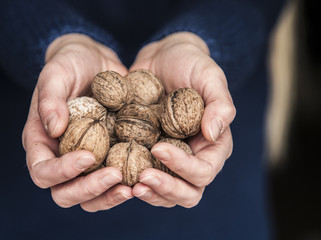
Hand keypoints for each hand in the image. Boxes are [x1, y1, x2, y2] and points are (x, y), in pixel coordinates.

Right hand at [22, 34, 132, 211]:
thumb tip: (54, 129)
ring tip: (134, 186)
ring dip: (110, 196)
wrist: (94, 62)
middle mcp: (61, 158)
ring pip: (91, 198)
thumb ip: (50, 98)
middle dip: (89, 189)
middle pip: (65, 194)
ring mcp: (86, 162)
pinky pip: (114, 184)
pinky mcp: (108, 159)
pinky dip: (127, 185)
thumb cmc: (70, 64)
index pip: (42, 171)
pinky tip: (147, 176)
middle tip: (116, 176)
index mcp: (42, 142)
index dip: (62, 172)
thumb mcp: (57, 73)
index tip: (88, 156)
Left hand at [131, 32, 235, 207]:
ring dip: (149, 193)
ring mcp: (170, 160)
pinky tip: (115, 174)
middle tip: (141, 179)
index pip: (204, 171)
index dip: (184, 167)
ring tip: (128, 184)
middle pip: (187, 193)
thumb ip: (220, 104)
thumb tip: (214, 133)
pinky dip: (131, 182)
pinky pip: (143, 178)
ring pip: (165, 194)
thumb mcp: (210, 76)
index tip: (158, 148)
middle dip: (165, 189)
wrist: (164, 58)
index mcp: (213, 145)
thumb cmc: (191, 64)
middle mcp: (193, 158)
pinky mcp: (148, 154)